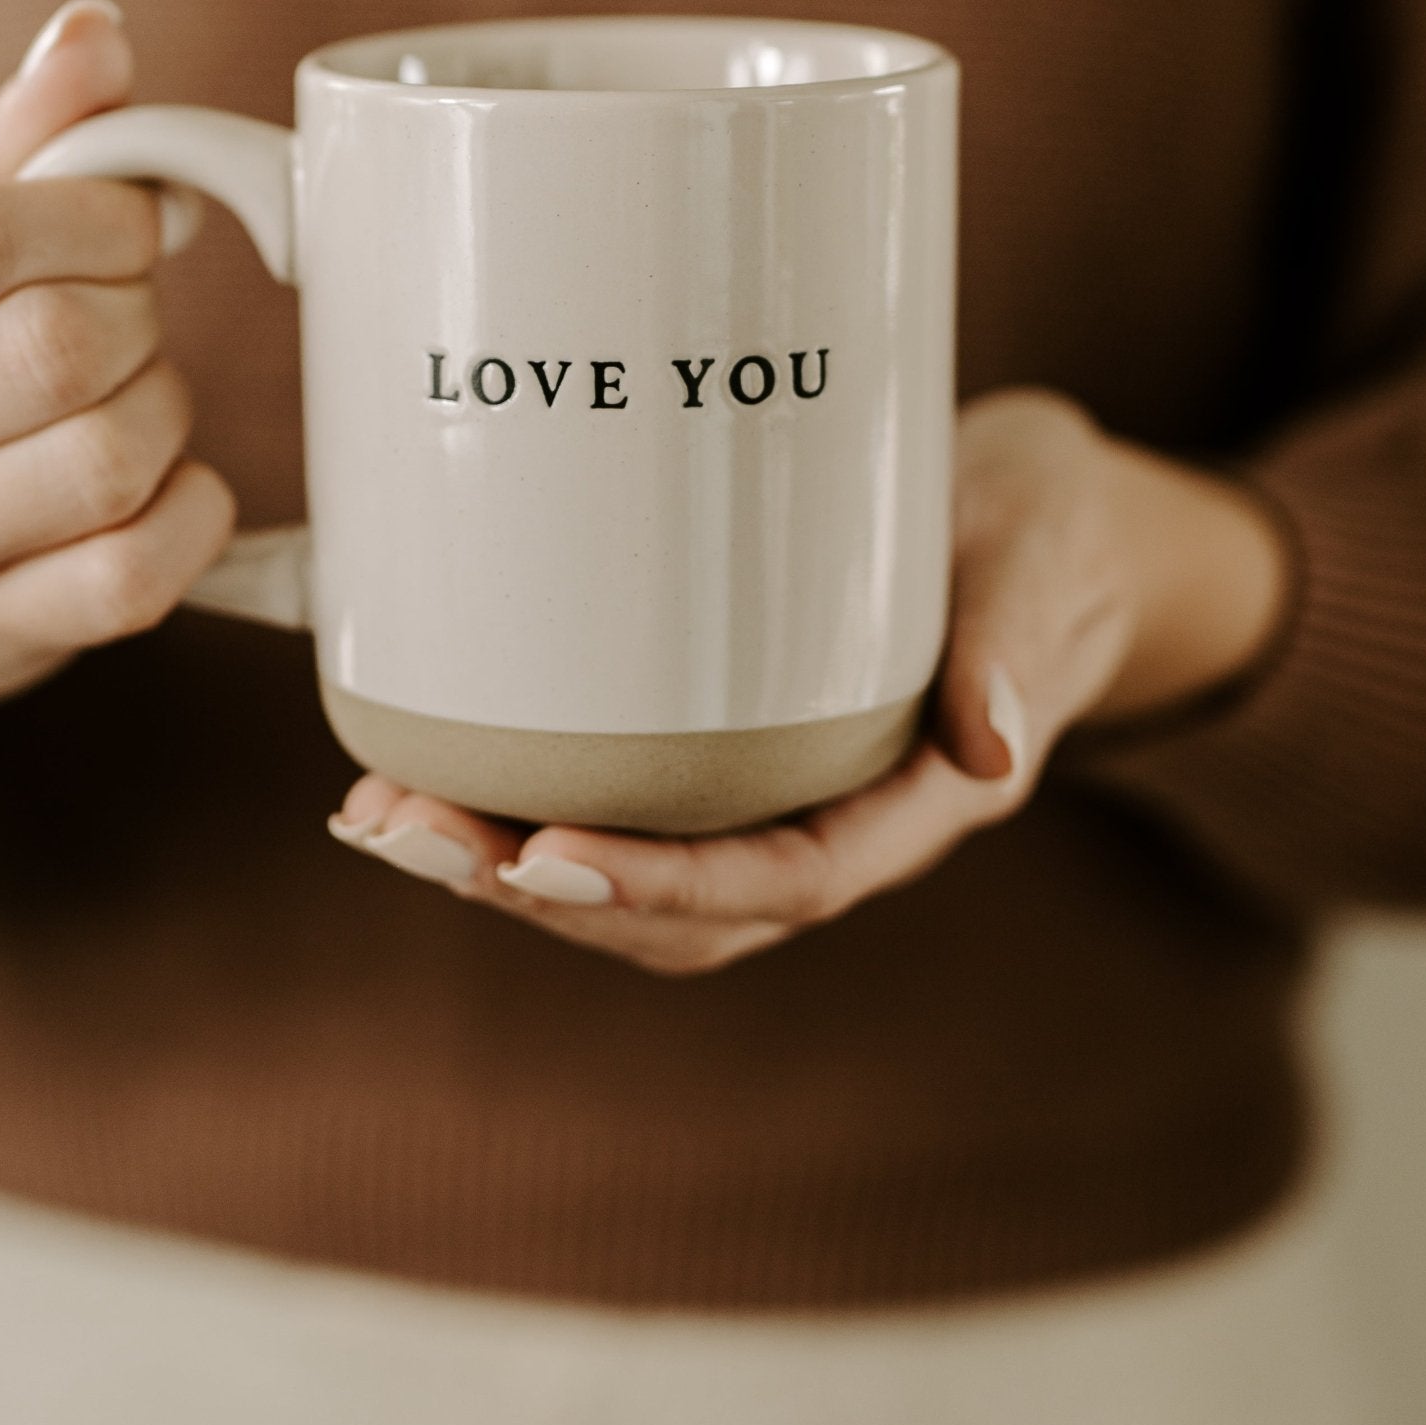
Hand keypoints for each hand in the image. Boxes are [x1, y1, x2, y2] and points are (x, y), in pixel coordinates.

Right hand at [0, 0, 234, 750]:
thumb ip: (7, 131)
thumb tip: (98, 37)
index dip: (93, 218)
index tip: (128, 219)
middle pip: (56, 354)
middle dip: (135, 309)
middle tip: (125, 305)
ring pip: (109, 461)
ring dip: (165, 405)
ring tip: (129, 387)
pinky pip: (137, 577)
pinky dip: (192, 511)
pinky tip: (164, 477)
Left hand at [326, 389, 1290, 974]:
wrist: (1037, 519)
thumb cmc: (1046, 536)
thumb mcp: (1048, 562)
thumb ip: (1020, 639)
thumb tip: (992, 747)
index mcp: (915, 803)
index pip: (784, 880)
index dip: (658, 884)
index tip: (536, 857)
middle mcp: (830, 818)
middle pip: (676, 905)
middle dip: (529, 884)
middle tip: (398, 829)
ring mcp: (771, 787)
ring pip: (630, 870)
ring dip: (497, 858)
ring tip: (377, 813)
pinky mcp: (723, 735)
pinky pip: (618, 798)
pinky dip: (519, 796)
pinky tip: (425, 759)